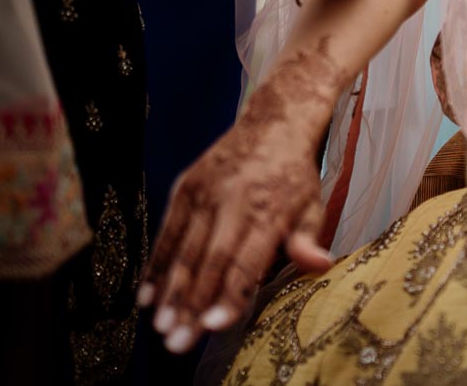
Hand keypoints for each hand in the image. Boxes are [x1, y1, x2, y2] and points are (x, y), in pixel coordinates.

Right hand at [140, 57, 340, 351]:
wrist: (272, 124)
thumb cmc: (294, 176)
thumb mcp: (312, 203)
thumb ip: (308, 237)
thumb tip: (319, 265)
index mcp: (270, 209)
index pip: (247, 259)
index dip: (231, 293)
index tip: (215, 327)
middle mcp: (234, 201)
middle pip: (210, 260)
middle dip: (193, 305)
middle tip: (178, 343)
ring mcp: (205, 193)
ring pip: (183, 249)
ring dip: (170, 291)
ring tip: (161, 327)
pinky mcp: (185, 187)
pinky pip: (166, 231)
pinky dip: (156, 265)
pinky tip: (146, 295)